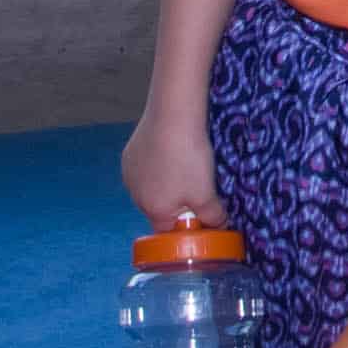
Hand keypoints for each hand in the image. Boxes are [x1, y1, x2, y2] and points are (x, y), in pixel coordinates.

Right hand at [119, 106, 219, 230]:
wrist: (173, 115)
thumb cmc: (188, 157)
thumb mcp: (207, 193)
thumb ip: (213, 216)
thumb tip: (218, 225)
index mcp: (153, 209)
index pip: (169, 231)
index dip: (187, 227)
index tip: (201, 216)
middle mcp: (135, 195)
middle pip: (159, 209)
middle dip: (178, 203)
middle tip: (198, 187)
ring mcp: (130, 173)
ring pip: (151, 187)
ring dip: (167, 183)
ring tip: (186, 165)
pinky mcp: (129, 154)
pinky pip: (145, 168)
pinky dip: (158, 165)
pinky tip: (171, 152)